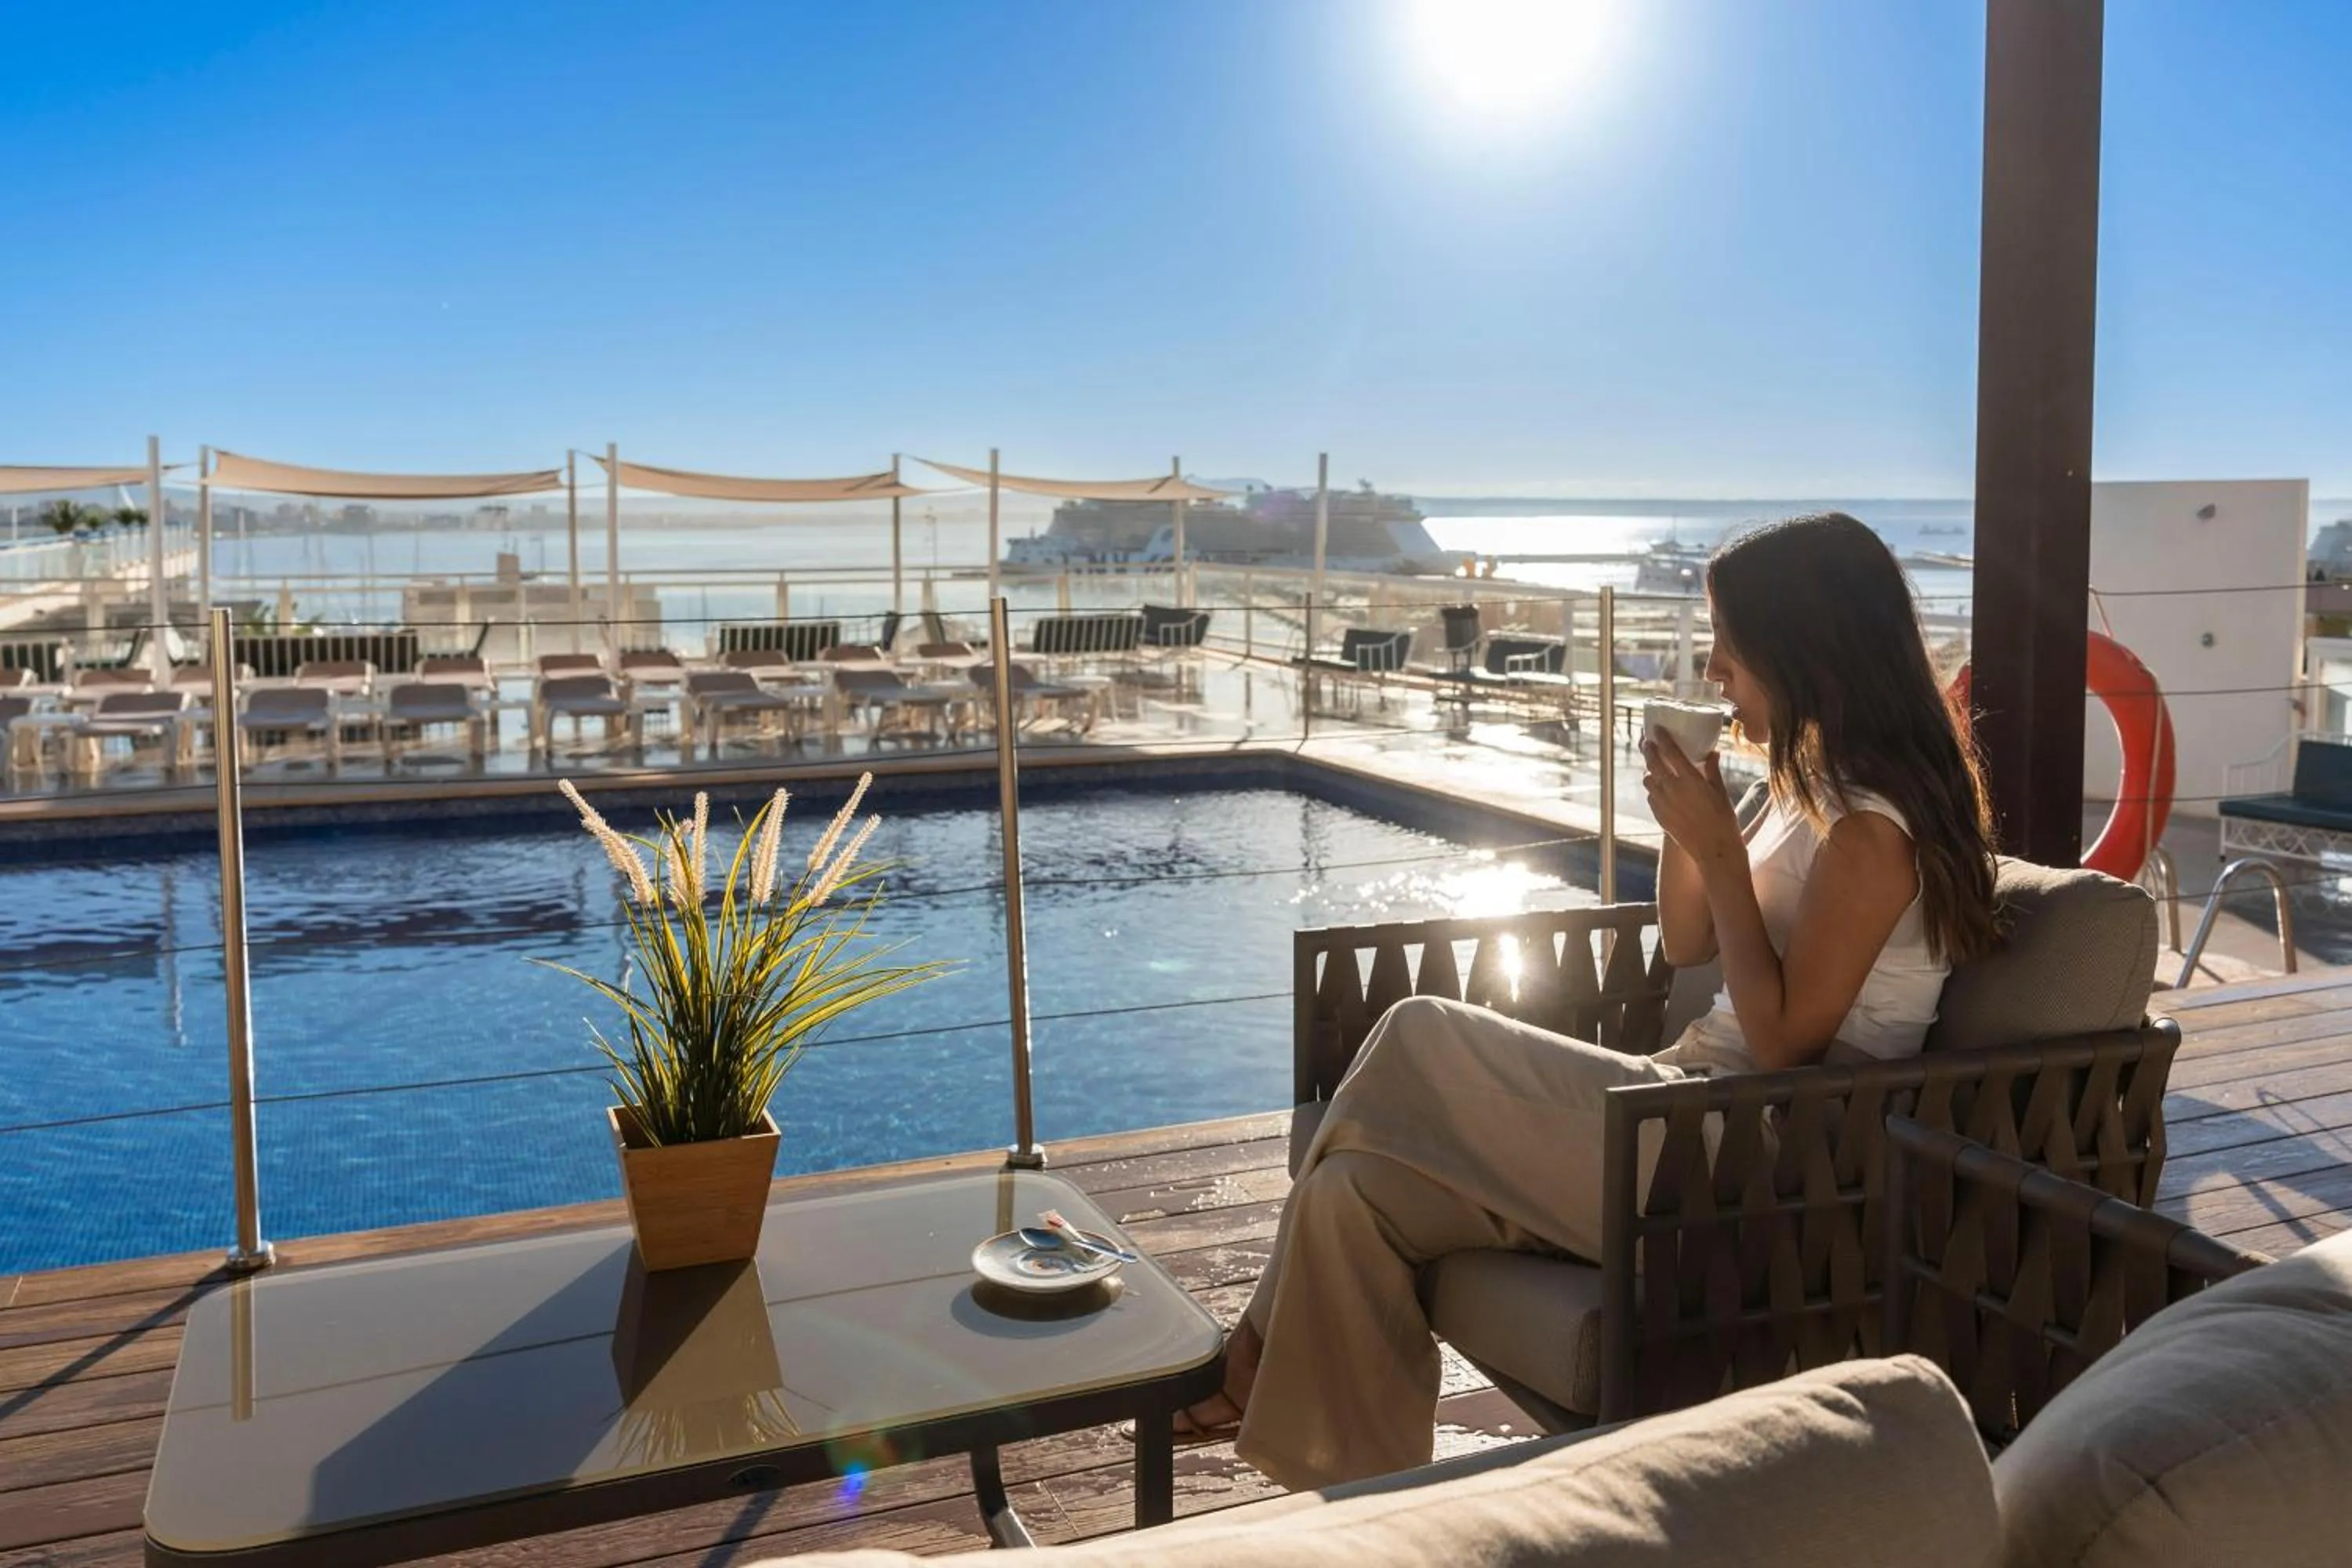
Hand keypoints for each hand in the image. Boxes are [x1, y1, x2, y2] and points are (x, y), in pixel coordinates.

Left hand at [1641, 733, 1741, 868]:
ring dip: (1650, 771)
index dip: (1662, 737)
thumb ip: (1712, 770)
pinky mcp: (1659, 816)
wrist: (1714, 851)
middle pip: (1652, 762)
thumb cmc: (1723, 820)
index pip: (1670, 752)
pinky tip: (1661, 789)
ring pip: (1648, 780)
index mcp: (1689, 780)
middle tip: (1648, 742)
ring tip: (1655, 767)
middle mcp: (1672, 789)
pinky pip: (1651, 797)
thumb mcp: (1721, 791)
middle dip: (1648, 749)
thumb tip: (1711, 753)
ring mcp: (1662, 803)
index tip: (1657, 728)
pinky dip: (1654, 790)